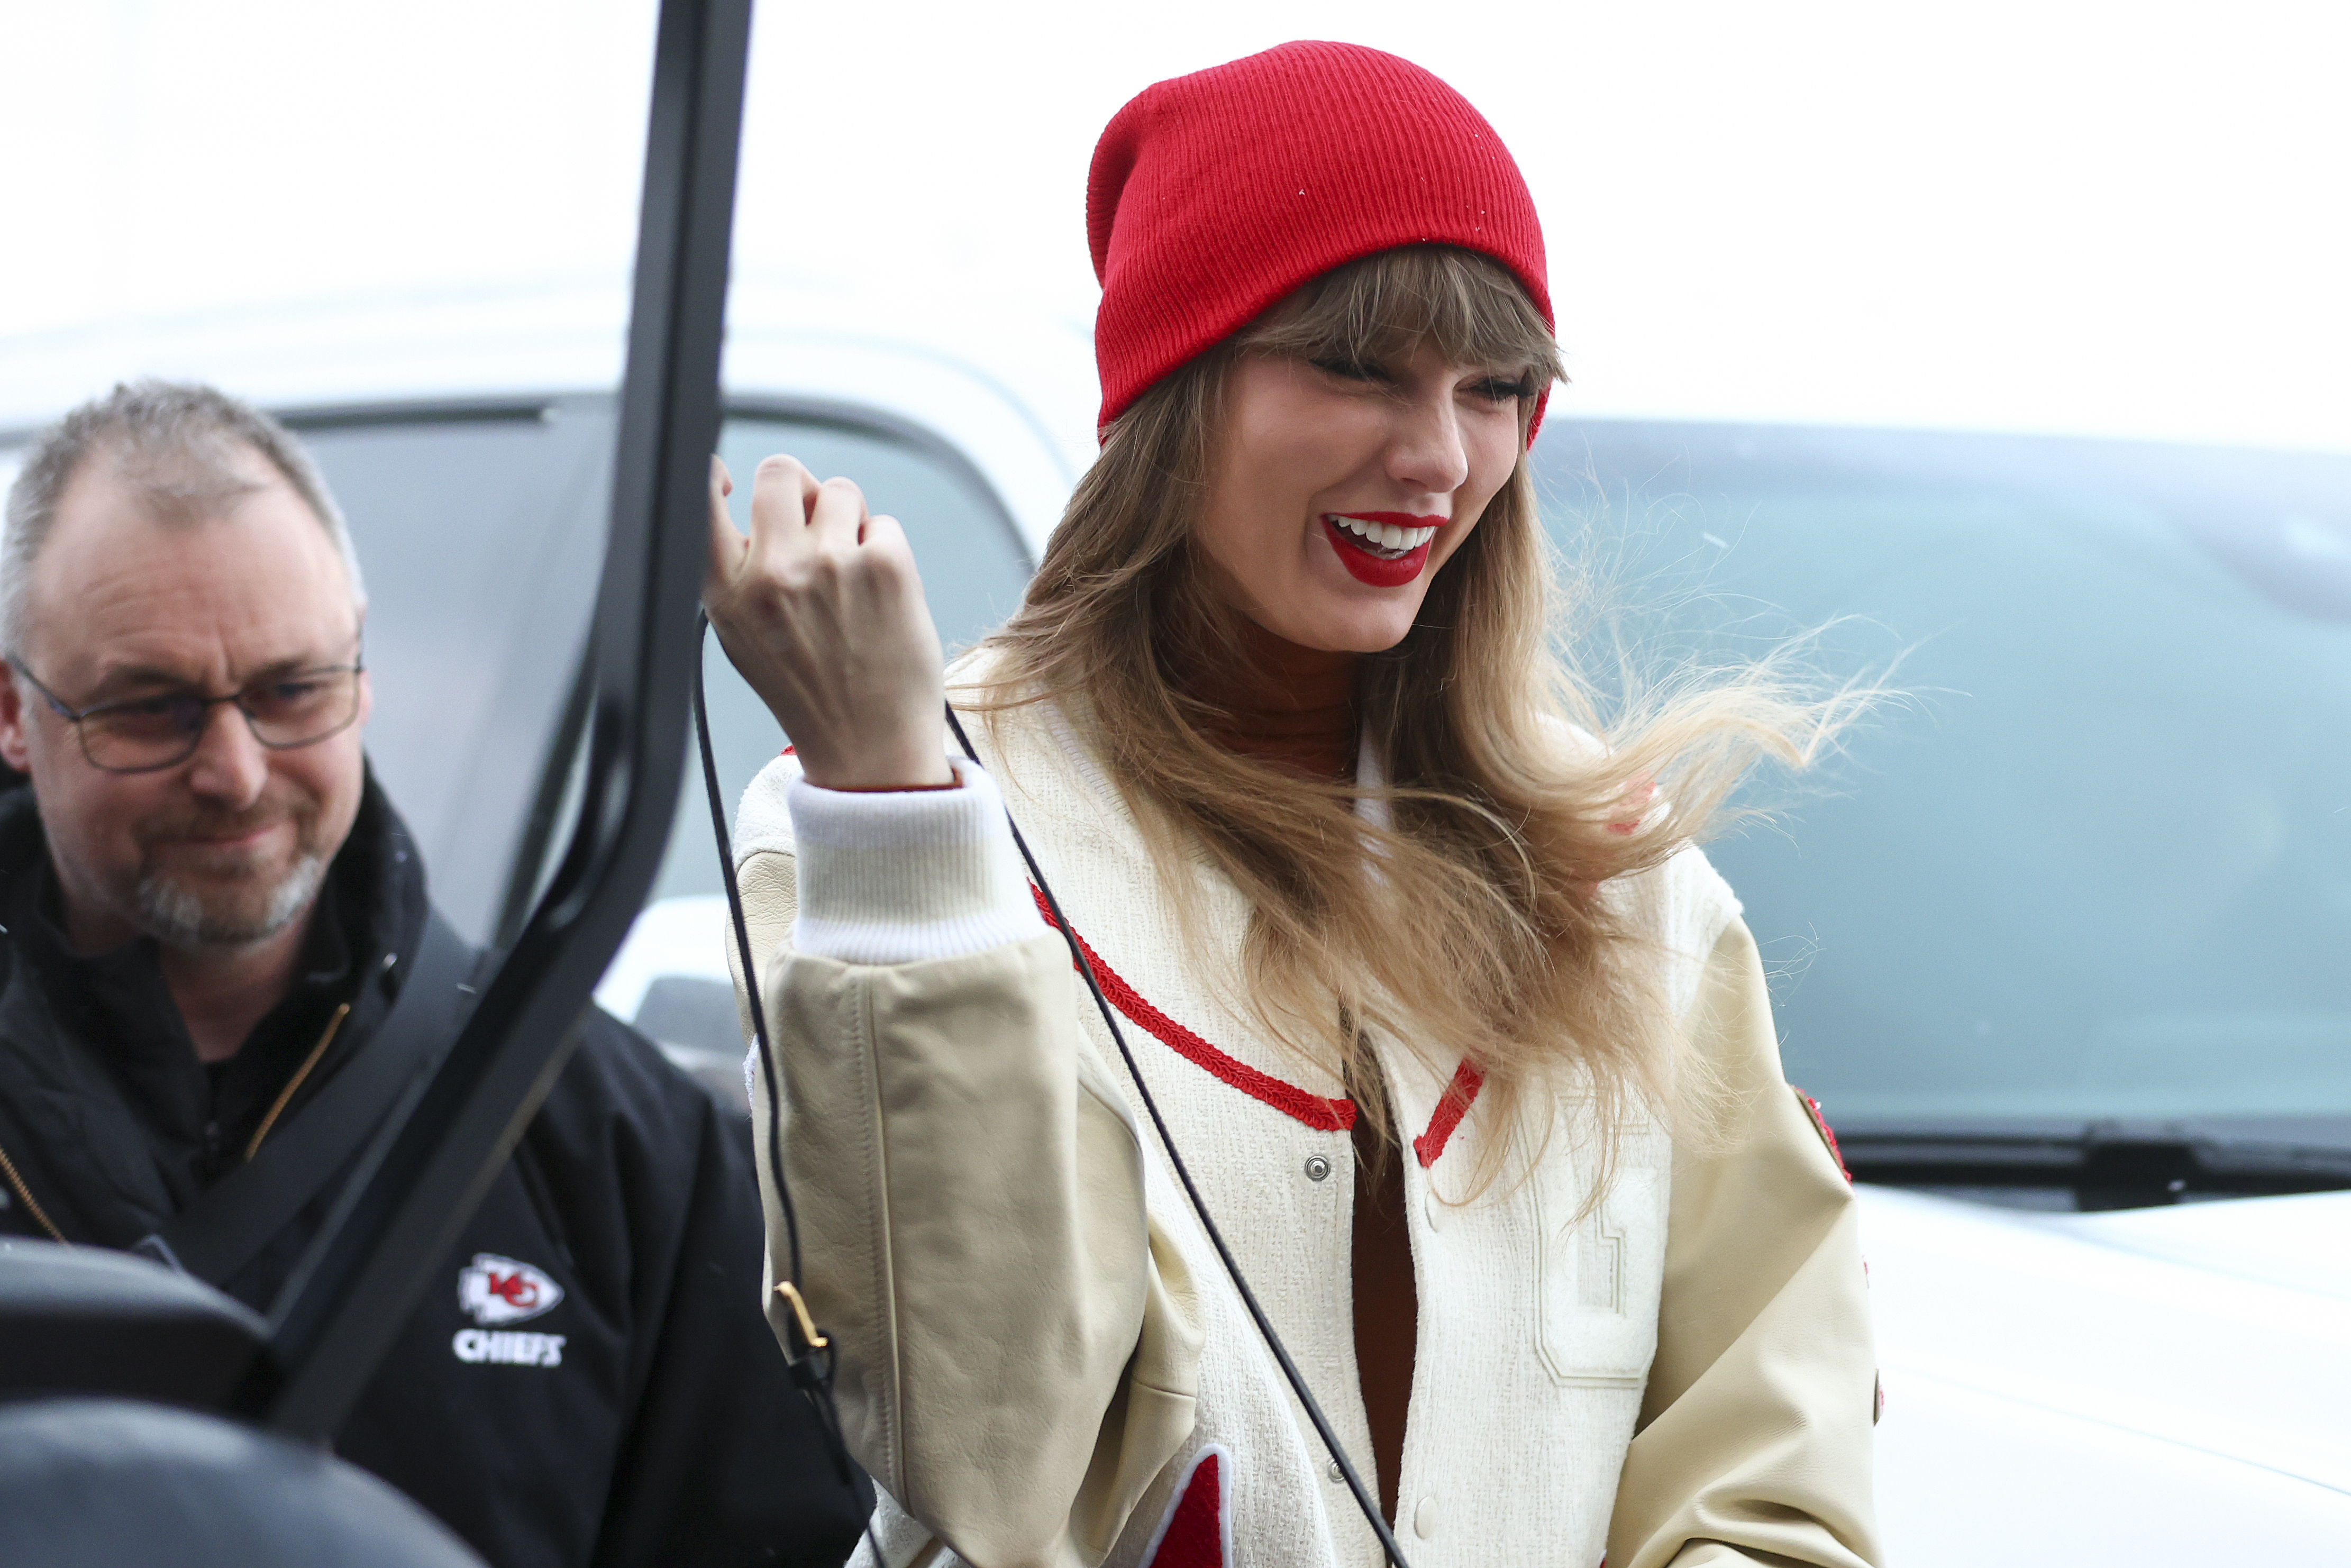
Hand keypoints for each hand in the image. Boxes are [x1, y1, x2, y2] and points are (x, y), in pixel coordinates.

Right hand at [703, 455, 952, 789]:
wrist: (868, 747)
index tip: (730, 482)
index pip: (698, 501)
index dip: (713, 475)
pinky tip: (879, 595)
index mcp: (727, 591)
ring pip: (840, 491)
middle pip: (781, 472)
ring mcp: (831, 563)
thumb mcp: (743, 636)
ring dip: (848, 523)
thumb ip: (740, 571)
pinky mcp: (886, 565)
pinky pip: (883, 524)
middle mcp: (773, 572)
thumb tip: (754, 502)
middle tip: (815, 533)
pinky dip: (885, 551)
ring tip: (850, 578)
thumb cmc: (810, 693)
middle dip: (801, 492)